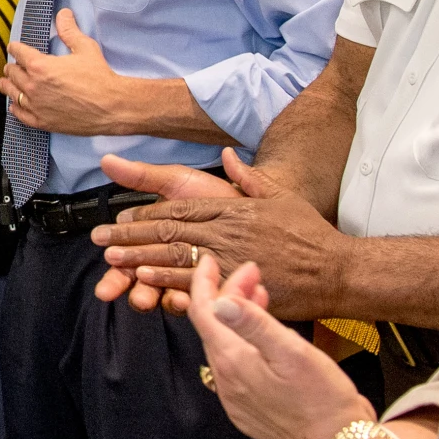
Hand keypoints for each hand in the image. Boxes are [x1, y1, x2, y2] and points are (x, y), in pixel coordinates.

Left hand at [0, 10, 138, 133]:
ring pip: (10, 92)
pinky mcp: (41, 122)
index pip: (17, 52)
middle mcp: (33, 86)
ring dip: (9, 84)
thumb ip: (70, 30)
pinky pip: (19, 113)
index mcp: (40, 65)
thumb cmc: (100, 78)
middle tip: (16, 65)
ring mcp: (35, 105)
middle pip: (11, 72)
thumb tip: (63, 14)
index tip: (15, 47)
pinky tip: (16, 103)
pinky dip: (16, 106)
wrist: (112, 107)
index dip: (16, 47)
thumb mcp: (85, 48)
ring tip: (8, 82)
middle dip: (13, 66)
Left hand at [97, 148, 344, 319]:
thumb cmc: (308, 232)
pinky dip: (170, 280)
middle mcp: (228, 230)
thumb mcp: (279, 195)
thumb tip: (228, 155)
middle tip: (101, 239)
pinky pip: (198, 281)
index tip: (123, 218)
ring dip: (142, 257)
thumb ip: (248, 177)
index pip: (179, 208)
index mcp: (232, 208)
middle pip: (170, 230)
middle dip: (133, 235)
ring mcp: (232, 257)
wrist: (337, 268)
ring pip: (177, 254)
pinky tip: (147, 281)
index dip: (147, 213)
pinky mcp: (239, 284)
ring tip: (112, 260)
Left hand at [187, 253, 374, 438]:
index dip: (204, 282)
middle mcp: (225, 381)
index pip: (202, 312)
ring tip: (261, 296)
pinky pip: (237, 367)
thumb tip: (220, 300)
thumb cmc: (323, 400)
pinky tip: (265, 337)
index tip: (211, 260)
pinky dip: (245, 344)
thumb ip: (254, 324)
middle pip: (214, 327)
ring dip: (238, 318)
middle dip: (228, 295)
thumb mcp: (292, 352)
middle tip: (253, 274)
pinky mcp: (248, 410)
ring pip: (226, 346)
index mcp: (231, 361)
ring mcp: (235, 398)